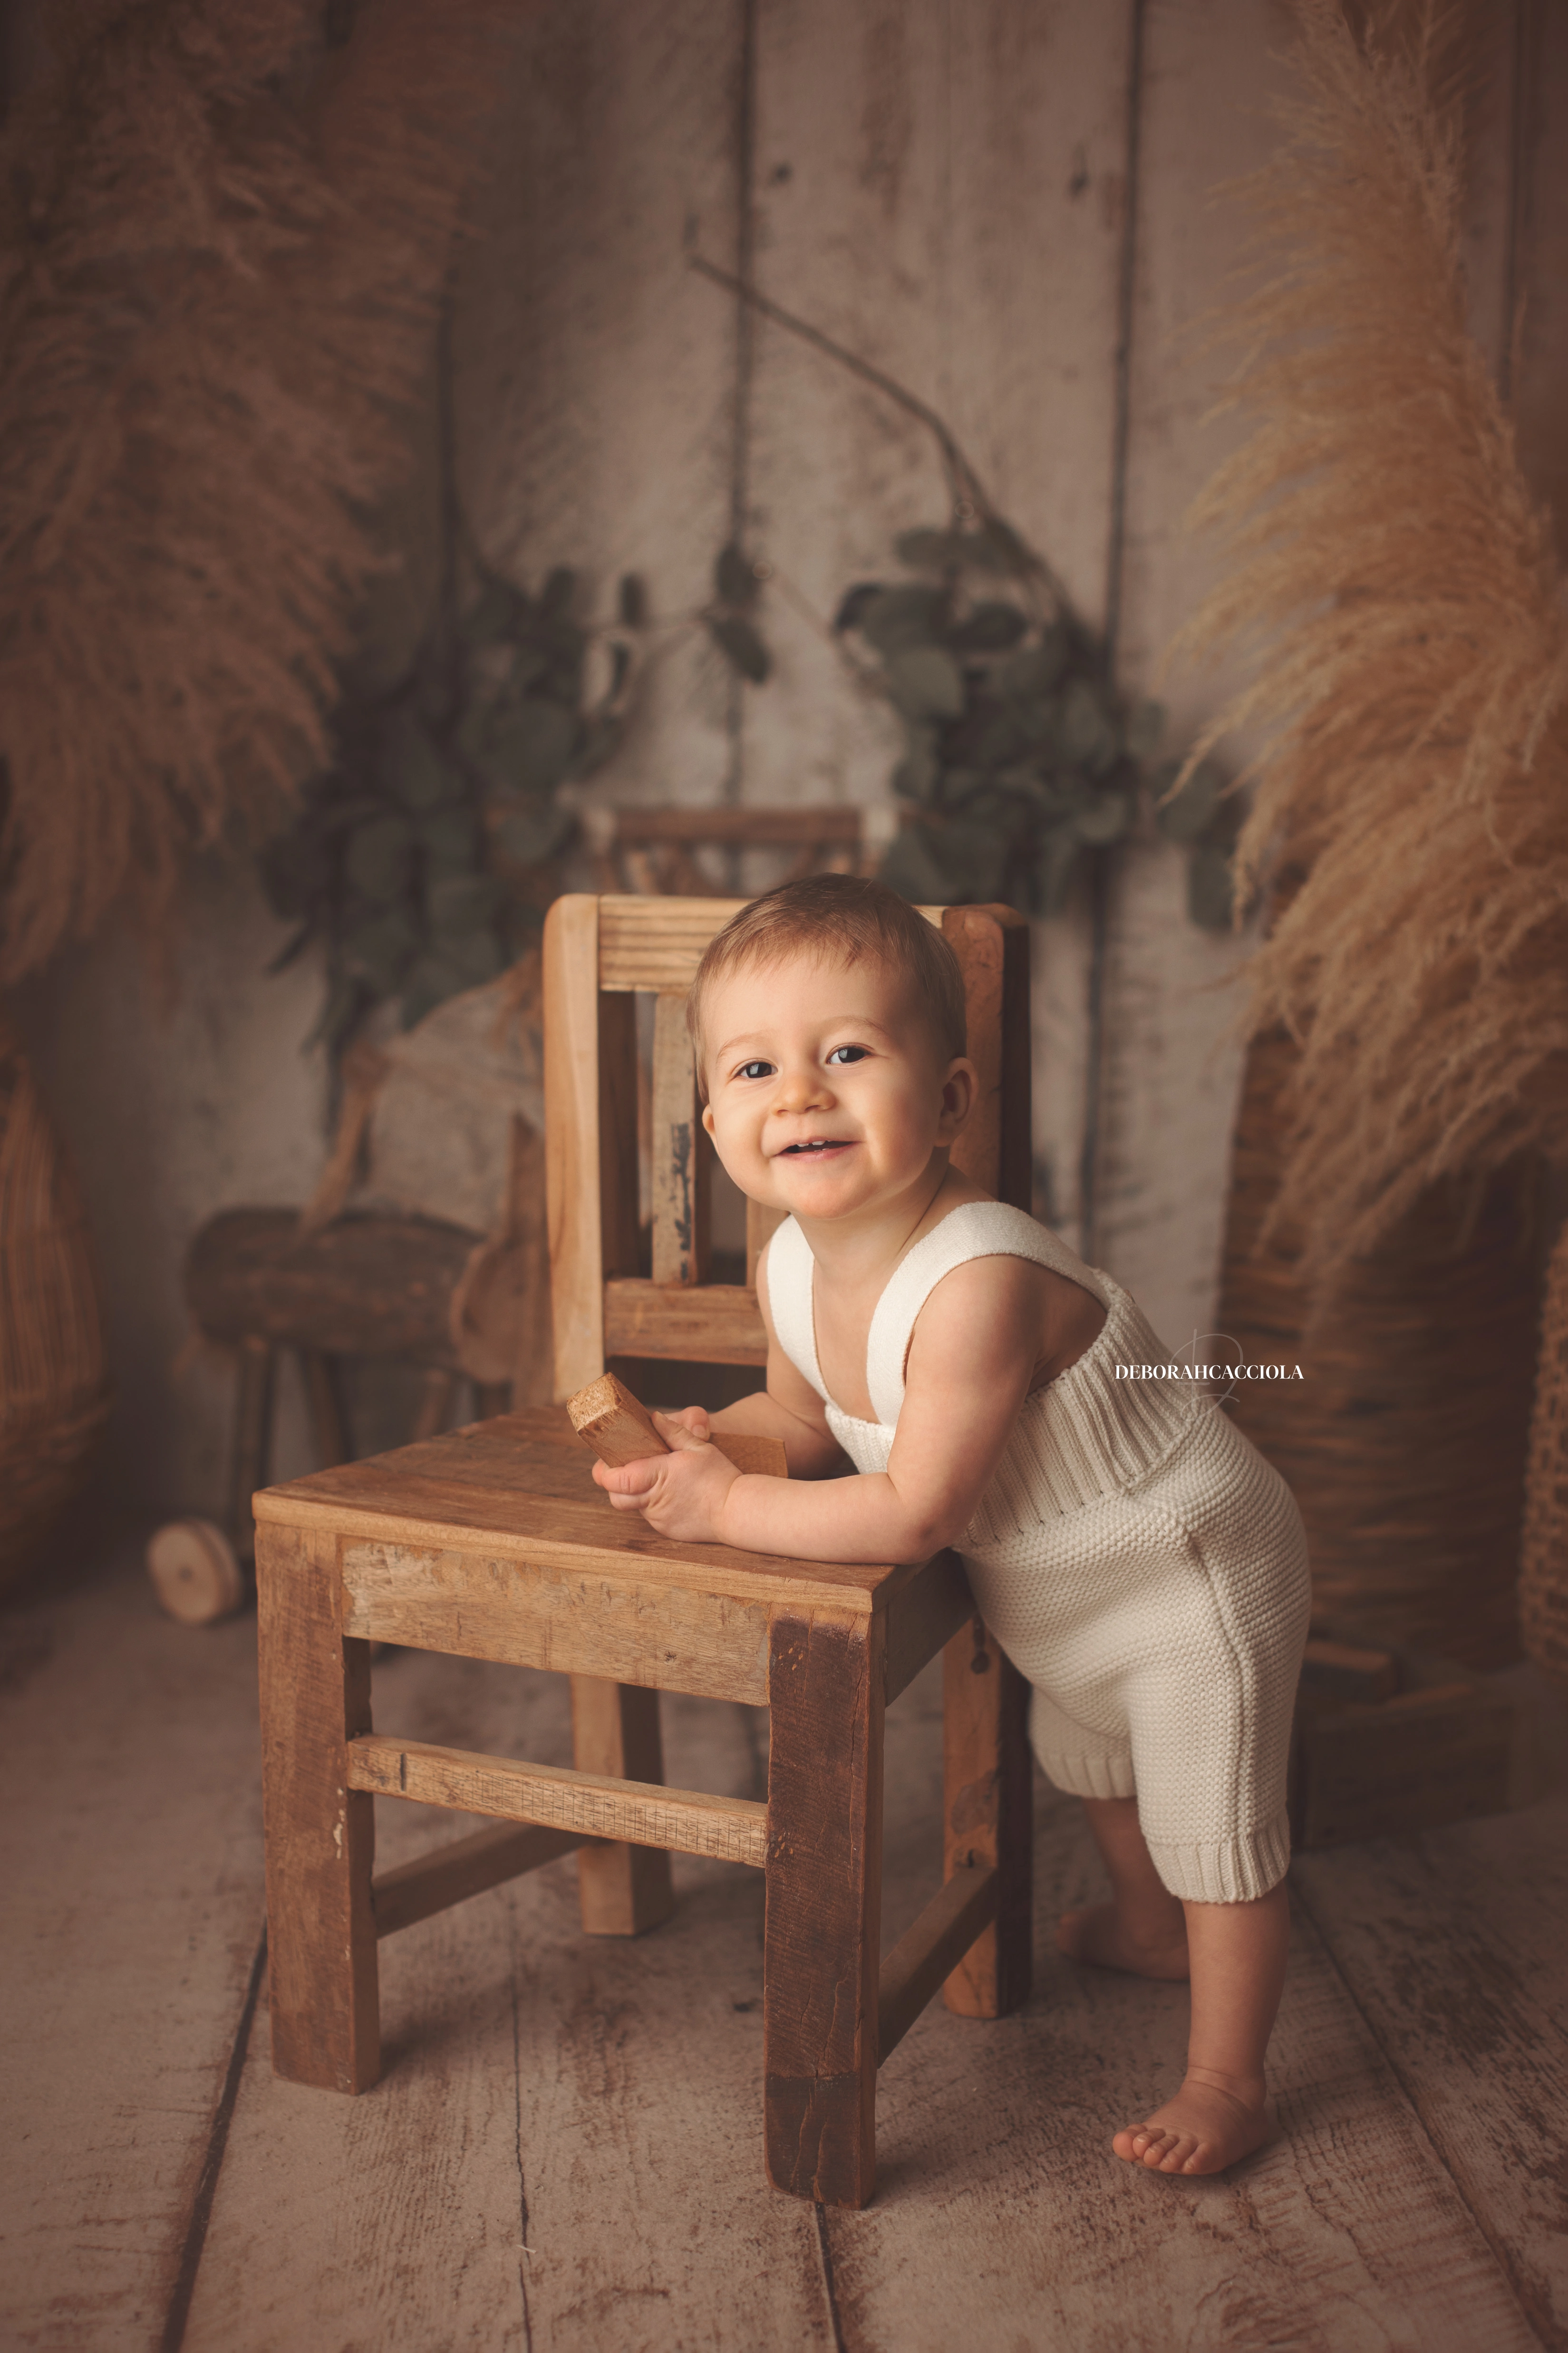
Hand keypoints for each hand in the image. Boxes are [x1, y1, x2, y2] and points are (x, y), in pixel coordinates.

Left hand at [590, 1408, 741, 1542]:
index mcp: (658, 1476)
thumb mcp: (698, 1447)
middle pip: (616, 1498)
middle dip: (615, 1485)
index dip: (605, 1472)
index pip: (616, 1479)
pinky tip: (672, 1495)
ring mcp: (659, 1519)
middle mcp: (654, 1501)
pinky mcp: (667, 1530)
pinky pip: (652, 1516)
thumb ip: (673, 1432)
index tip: (606, 1462)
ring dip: (637, 1493)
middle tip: (625, 1469)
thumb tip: (653, 1417)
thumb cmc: (719, 1477)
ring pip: (634, 1507)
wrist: (739, 1511)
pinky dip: (654, 1505)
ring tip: (655, 1479)